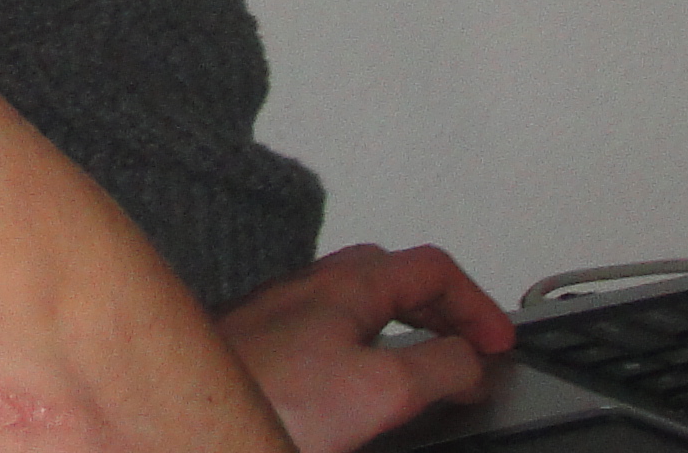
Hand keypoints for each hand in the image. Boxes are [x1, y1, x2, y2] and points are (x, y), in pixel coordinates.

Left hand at [216, 243, 517, 452]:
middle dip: (441, 309)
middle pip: (393, 277)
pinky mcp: (259, 350)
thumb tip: (474, 361)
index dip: (478, 304)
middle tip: (469, 349)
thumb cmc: (266, 398)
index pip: (433, 267)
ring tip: (425, 368)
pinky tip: (359, 384)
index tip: (500, 345)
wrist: (187, 420)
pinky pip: (326, 335)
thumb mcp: (383, 388)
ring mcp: (279, 316)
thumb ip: (442, 368)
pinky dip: (364, 350)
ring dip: (402, 329)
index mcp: (346, 283)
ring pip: (356, 305)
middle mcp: (308, 288)